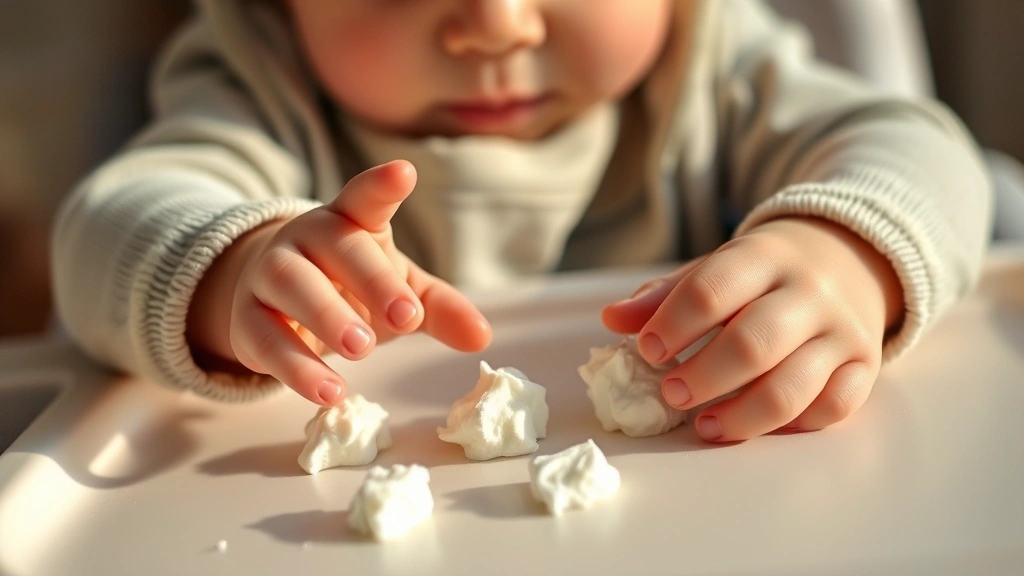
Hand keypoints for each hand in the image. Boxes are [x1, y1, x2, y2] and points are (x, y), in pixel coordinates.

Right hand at [187, 160, 491, 404]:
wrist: (275, 305)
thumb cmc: (350, 289)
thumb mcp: (399, 292)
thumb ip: (438, 308)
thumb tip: (482, 336)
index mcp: (350, 221)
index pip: (364, 197)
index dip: (381, 186)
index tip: (404, 173)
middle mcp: (306, 238)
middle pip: (338, 248)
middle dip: (372, 279)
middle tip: (406, 317)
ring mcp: (270, 275)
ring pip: (293, 285)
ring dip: (328, 316)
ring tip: (363, 350)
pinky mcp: (246, 320)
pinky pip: (267, 341)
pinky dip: (297, 369)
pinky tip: (330, 392)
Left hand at [602, 217, 902, 441]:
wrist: (850, 259)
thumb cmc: (764, 274)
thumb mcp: (716, 268)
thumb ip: (665, 295)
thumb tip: (612, 319)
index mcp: (763, 257)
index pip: (712, 290)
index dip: (673, 324)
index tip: (649, 351)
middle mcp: (808, 293)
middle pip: (752, 344)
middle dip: (703, 377)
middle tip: (671, 393)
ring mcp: (841, 331)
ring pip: (793, 386)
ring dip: (742, 416)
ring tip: (705, 425)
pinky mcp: (865, 364)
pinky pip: (833, 407)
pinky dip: (793, 425)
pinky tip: (758, 425)